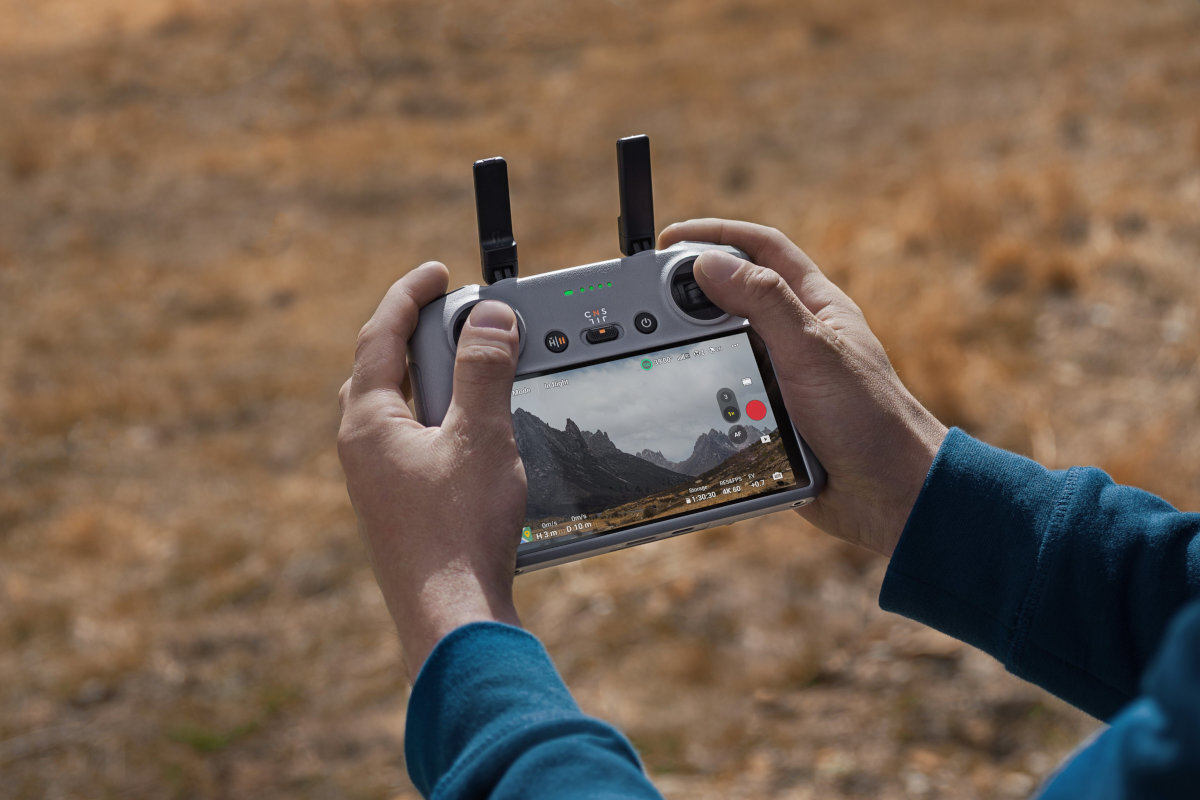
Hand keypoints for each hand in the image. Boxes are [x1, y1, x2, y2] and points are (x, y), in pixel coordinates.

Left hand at [337, 263, 524, 676]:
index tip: (436, 273)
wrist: (449, 616)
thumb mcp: (479, 438)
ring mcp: (376, 484)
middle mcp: (362, 451)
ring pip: (391, 410)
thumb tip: (489, 318)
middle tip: (444, 315)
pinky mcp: (397, 509)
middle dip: (408, 336)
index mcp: (369, 424)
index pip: (380, 338)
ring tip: (462, 366)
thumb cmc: (457, 532)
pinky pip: (406, 443)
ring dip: (422, 378)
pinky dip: (432, 418)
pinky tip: (464, 435)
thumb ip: (485, 372)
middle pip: (375, 372)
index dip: (409, 297)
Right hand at [659, 220, 947, 556]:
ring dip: (692, 346)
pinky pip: (725, 394)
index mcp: (815, 305)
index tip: (670, 241)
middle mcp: (796, 336)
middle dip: (690, 292)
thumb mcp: (812, 349)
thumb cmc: (869, 417)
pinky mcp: (770, 417)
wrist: (891, 496)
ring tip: (657, 349)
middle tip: (648, 302)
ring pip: (723, 347)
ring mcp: (782, 377)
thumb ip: (764, 301)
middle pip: (733, 296)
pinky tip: (681, 395)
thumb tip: (708, 263)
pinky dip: (701, 391)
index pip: (762, 249)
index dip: (717, 235)